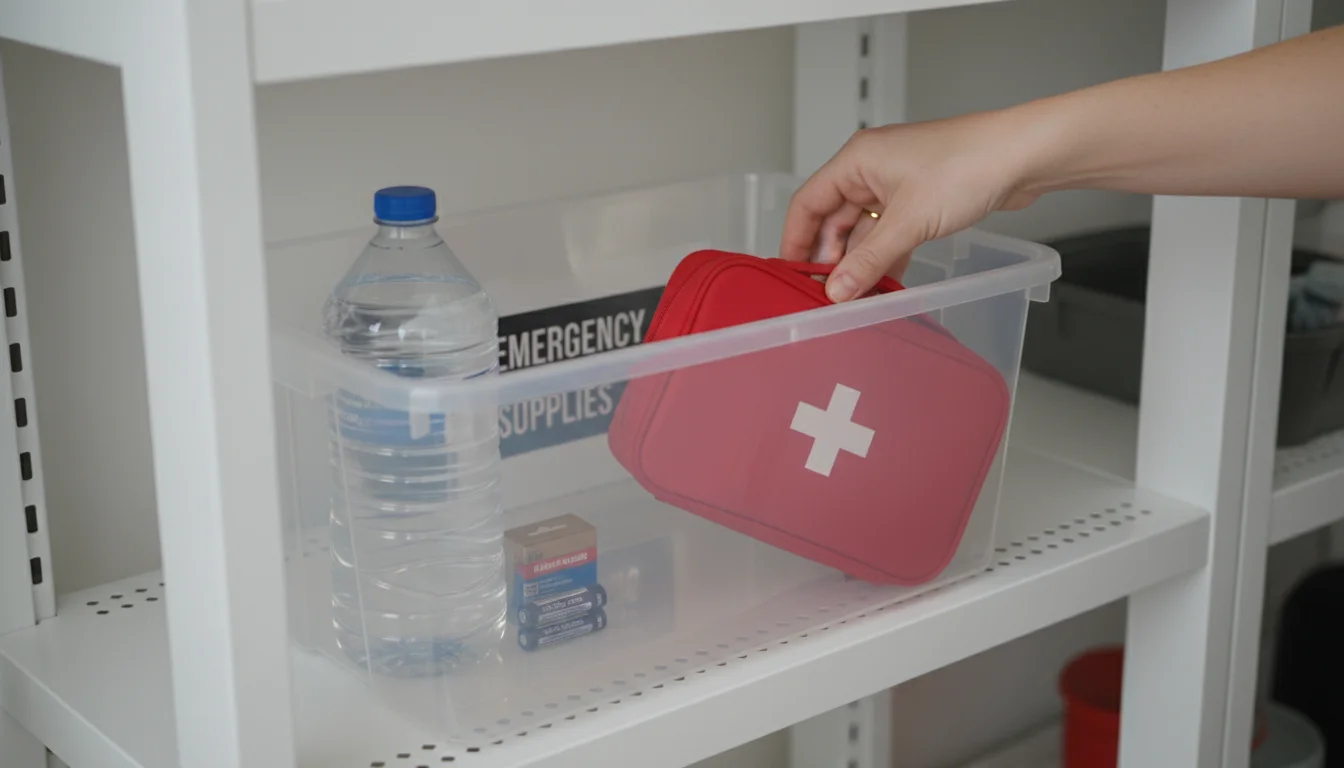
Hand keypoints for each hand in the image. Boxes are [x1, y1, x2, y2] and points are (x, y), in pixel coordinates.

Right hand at [779, 111, 1047, 301]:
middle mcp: (871, 168)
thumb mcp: (909, 222)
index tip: (792, 274)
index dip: (796, 241)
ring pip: (864, 229)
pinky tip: (887, 283)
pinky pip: (891, 232)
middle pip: (834, 220)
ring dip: (862, 261)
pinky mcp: (921, 198)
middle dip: (832, 258)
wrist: (1023, 155)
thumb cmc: (969, 164)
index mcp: (857, 160)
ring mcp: (897, 183)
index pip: (808, 203)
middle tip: (831, 294)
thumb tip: (838, 290)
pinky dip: (886, 256)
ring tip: (859, 296)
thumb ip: (869, 260)